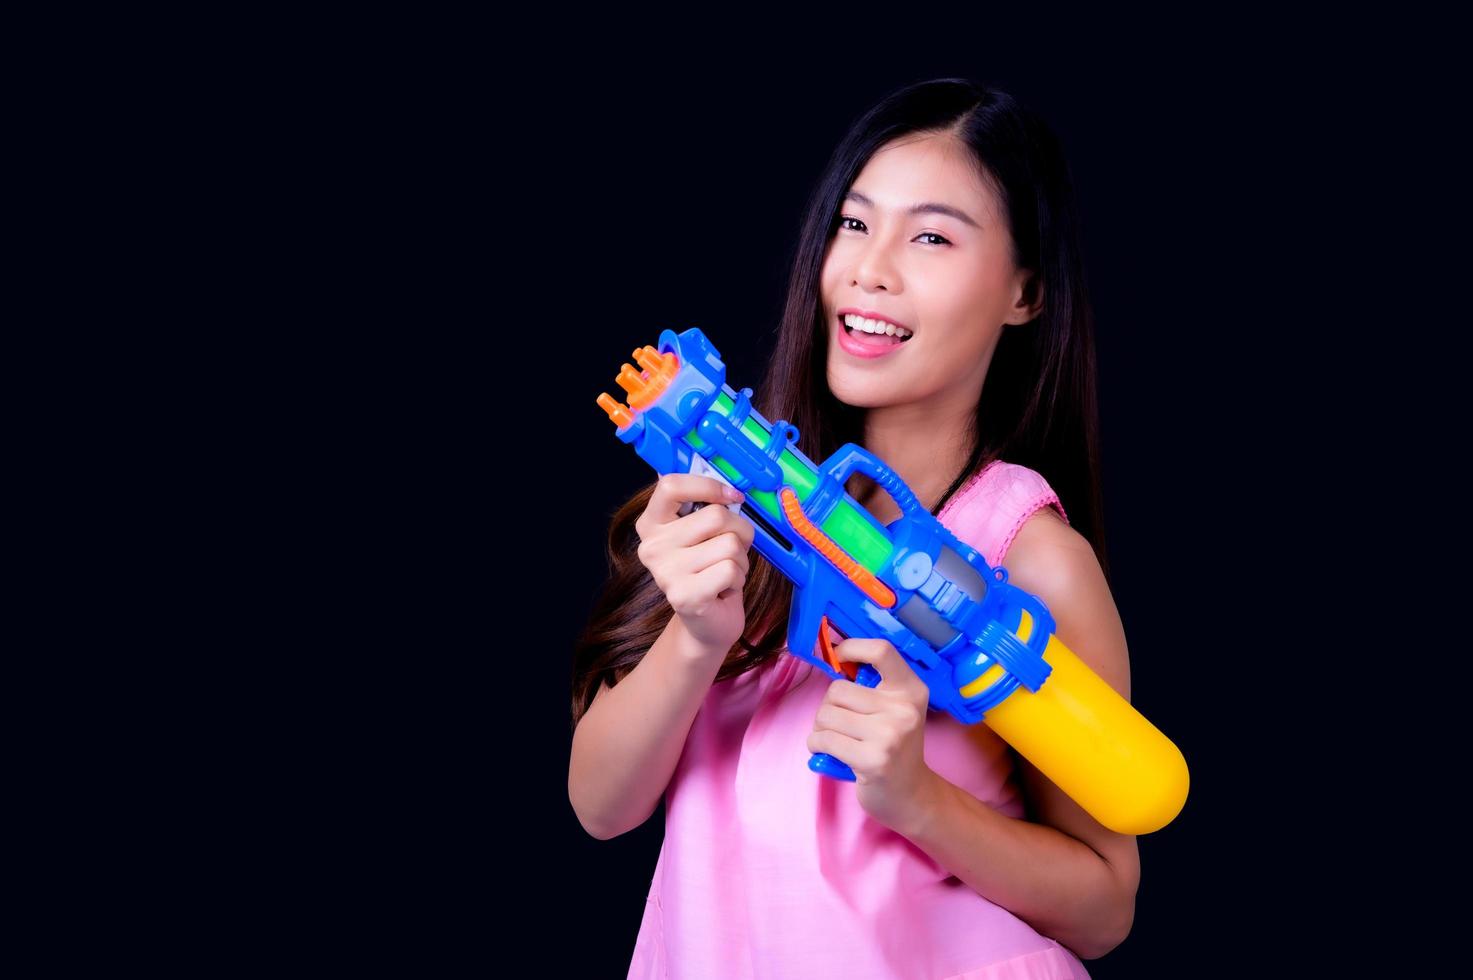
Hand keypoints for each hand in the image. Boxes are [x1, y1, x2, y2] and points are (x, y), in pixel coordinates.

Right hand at [634, 473, 753, 656]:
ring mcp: (665, 572)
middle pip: (716, 516)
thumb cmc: (711, 570)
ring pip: (729, 544)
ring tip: (725, 572)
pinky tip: (724, 589)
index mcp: (651, 523)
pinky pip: (731, 569)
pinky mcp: (684, 595)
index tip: (731, 497)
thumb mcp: (704, 533)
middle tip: (730, 550)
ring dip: (740, 559)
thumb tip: (730, 485)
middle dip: (739, 532)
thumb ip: (708, 505)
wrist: (707, 623)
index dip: (708, 485)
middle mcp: (651, 546)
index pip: (670, 485)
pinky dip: (739, 578)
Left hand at [806, 638, 939, 834]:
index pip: (881, 650)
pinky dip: (817, 745)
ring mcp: (889, 735)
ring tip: (837, 740)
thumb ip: (873, 686)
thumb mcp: (895, 710)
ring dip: (821, 729)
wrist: (912, 795)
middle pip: (838, 689)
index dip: (852, 647)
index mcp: (911, 690)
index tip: (838, 656)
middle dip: (829, 707)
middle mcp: (904, 708)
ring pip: (826, 714)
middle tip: (840, 724)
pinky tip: (830, 753)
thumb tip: (831, 655)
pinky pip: (823, 739)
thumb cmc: (894, 747)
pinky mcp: (872, 759)